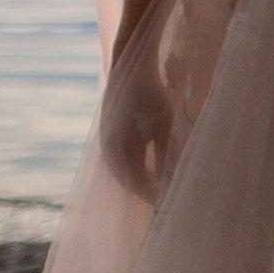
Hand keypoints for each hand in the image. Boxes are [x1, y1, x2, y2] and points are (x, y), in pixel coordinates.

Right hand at [100, 53, 173, 202]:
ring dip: (136, 180)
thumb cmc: (152, 96)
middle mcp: (108, 150)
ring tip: (156, 187)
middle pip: (126, 180)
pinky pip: (117, 160)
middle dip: (143, 191)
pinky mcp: (107, 135)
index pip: (136, 183)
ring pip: (120, 171)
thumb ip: (164, 155)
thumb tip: (167, 181)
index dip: (150, 195)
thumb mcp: (164, 127)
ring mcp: (105, 142)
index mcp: (121, 150)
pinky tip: (145, 169)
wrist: (131, 69)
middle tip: (162, 199)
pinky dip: (130, 168)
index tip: (165, 203)